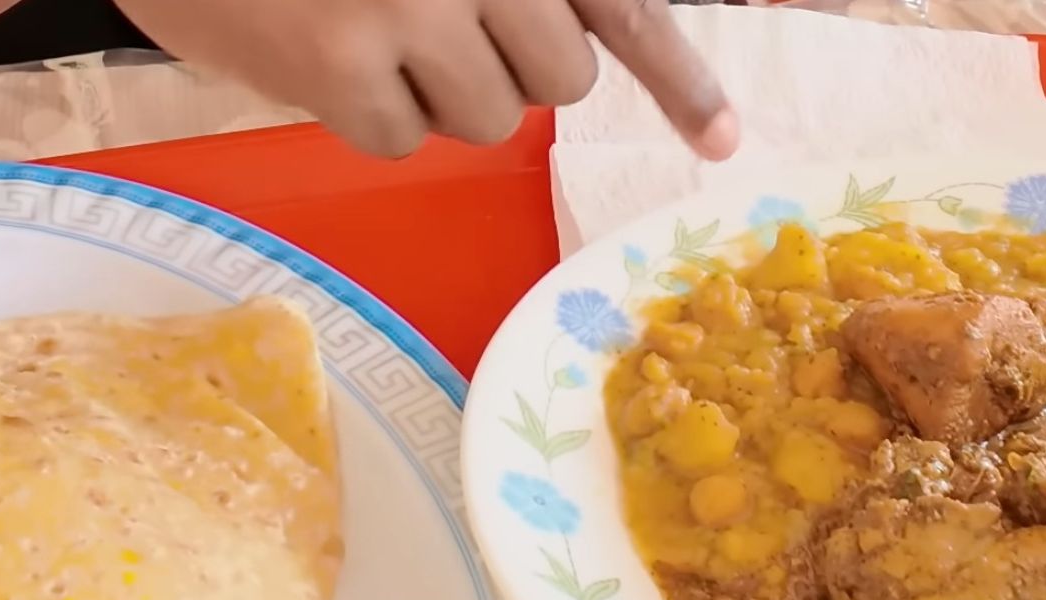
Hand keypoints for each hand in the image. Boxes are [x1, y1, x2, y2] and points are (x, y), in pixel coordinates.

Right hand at [116, 0, 737, 159]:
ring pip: (484, 118)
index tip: (722, 141)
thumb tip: (572, 48)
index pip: (621, 8)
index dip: (678, 79)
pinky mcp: (337, 66)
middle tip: (440, 30)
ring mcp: (405, 12)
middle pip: (555, 80)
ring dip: (436, 93)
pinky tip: (322, 54)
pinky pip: (398, 140)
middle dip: (510, 70)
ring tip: (368, 30)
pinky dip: (365, 117)